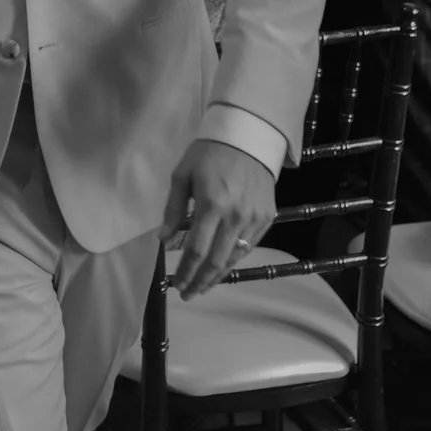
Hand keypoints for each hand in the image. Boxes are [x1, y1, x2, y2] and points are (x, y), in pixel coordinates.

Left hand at [159, 138, 275, 299]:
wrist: (249, 137)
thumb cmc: (209, 152)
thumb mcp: (182, 174)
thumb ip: (172, 208)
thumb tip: (163, 239)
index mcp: (211, 205)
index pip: (196, 249)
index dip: (186, 271)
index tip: (177, 285)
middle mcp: (235, 216)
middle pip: (217, 260)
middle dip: (201, 281)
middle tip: (188, 293)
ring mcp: (254, 218)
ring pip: (235, 257)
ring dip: (218, 275)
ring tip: (203, 286)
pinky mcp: (267, 217)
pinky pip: (250, 246)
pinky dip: (235, 260)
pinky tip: (223, 267)